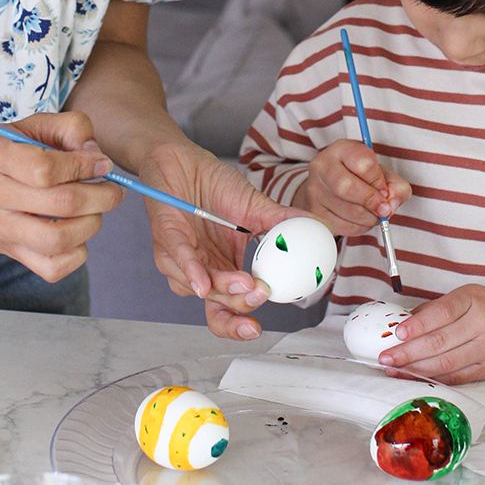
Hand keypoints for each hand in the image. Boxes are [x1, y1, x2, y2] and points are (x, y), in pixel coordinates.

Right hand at [0, 111, 123, 281]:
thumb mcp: (28, 127)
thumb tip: (96, 155)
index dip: (84, 166)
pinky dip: (78, 254)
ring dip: (92, 224)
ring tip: (95, 210)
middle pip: (61, 204)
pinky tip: (78, 233)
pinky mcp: (11, 254)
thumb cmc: (1, 155)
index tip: (102, 164)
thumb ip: (68, 127)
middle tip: (112, 190)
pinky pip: (53, 268)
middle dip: (101, 196)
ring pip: (58, 239)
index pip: (45, 168)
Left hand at [139, 141, 297, 339]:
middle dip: (238, 308)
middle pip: (216, 303)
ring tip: (247, 284)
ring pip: (198, 285)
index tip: (260, 327)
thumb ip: (283, 221)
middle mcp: (201, 268)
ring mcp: (181, 256)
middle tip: (261, 298)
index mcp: (223, 267)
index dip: (242, 321)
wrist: (182, 158)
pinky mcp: (166, 236)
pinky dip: (192, 272)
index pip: (231, 305)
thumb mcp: (255, 205)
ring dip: (222, 288)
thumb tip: (318, 228)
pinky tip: (204, 284)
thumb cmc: (212, 184)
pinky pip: (179, 259)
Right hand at [296, 139, 410, 235]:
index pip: (364, 164)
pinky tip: (360, 219)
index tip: (384, 190)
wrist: (332, 186)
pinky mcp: (314, 212)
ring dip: (368, 217)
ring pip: (345, 210)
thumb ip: (397, 187)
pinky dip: (358, 227)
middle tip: (383, 209)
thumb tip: (390, 206)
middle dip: (371, 202)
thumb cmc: (361, 178)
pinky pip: (341, 226)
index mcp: (341, 150)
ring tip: (373, 213)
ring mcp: (314, 190)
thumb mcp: (383, 174)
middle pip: (347, 187)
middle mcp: (322, 167)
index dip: (379, 182)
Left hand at [378, 285, 484, 383]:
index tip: (397, 333)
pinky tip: (416, 379)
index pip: (441, 313)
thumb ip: (439, 308)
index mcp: (473, 300)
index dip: (418, 325)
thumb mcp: (470, 296)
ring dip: (416, 369)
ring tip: (394, 370)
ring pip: (446, 363)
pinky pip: (458, 377)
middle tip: (385, 358)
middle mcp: (482, 324)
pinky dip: (435, 379)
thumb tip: (405, 322)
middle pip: (439, 342)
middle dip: (408, 352)